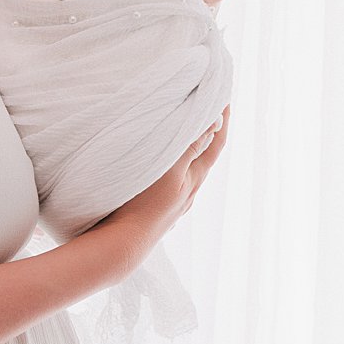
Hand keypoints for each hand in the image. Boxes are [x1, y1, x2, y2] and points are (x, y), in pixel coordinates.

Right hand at [97, 105, 230, 258]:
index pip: (215, 144)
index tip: (223, 98)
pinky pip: (165, 185)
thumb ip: (189, 146)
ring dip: (183, 152)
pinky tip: (157, 172)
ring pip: (182, 173)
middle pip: (201, 157)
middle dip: (203, 133)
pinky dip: (166, 169)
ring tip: (178, 137)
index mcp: (193, 179)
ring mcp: (170, 206)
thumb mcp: (170, 170)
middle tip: (202, 110)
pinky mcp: (153, 213)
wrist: (120, 245)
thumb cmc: (144, 205)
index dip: (221, 120)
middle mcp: (186, 193)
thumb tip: (213, 123)